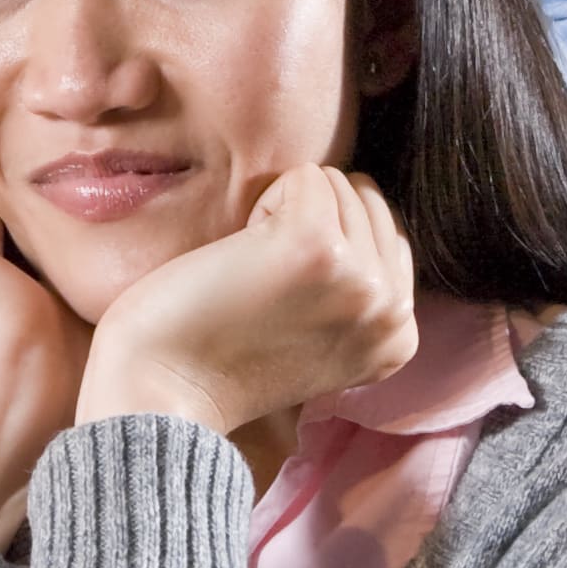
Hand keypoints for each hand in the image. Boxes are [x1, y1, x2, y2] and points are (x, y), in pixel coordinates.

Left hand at [78, 168, 415, 444]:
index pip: (387, 235)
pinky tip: (241, 257)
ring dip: (284, 214)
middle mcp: (394, 311)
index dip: (327, 248)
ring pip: (337, 183)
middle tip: (266, 287)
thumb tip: (369, 208)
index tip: (287, 303)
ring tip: (255, 276)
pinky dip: (263, 202)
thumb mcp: (324, 336)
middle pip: (367, 201)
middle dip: (310, 223)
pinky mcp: (317, 244)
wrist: (164, 390)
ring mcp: (362, 278)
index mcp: (402, 338)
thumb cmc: (222, 357)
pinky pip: (304, 177)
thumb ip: (361, 290)